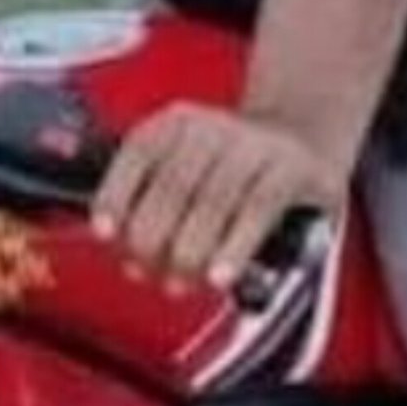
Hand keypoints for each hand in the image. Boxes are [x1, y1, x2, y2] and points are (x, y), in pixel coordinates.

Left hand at [91, 104, 346, 295]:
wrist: (303, 138)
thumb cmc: (233, 167)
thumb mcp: (190, 166)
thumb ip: (156, 199)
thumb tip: (127, 253)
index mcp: (177, 123)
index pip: (138, 151)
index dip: (116, 193)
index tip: (104, 233)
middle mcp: (211, 127)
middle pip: (173, 182)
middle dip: (153, 235)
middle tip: (147, 272)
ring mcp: (253, 145)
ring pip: (213, 199)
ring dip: (190, 249)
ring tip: (180, 283)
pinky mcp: (292, 168)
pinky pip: (258, 210)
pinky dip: (234, 247)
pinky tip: (220, 277)